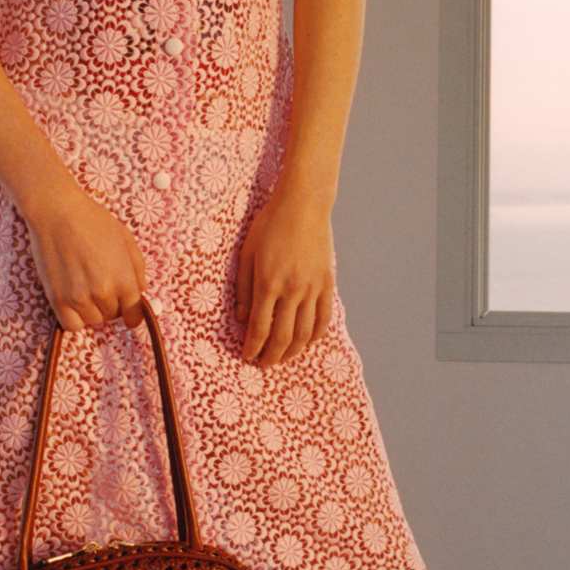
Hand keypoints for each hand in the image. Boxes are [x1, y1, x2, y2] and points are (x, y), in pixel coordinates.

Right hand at [19, 187, 149, 330]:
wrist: (58, 212)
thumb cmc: (93, 221)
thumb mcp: (126, 240)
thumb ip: (137, 269)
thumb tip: (139, 292)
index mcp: (124, 279)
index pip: (134, 312)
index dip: (133, 314)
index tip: (129, 316)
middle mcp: (103, 292)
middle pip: (113, 315)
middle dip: (112, 305)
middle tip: (102, 287)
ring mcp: (79, 298)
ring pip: (93, 321)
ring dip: (93, 311)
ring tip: (87, 291)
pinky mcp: (57, 299)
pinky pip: (71, 325)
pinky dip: (75, 319)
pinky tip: (74, 302)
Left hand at [234, 182, 334, 366]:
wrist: (304, 205)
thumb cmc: (270, 224)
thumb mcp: (247, 253)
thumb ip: (243, 288)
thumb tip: (241, 319)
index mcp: (268, 283)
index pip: (259, 328)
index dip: (252, 347)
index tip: (247, 357)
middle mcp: (292, 290)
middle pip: (283, 336)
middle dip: (271, 356)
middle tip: (264, 364)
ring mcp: (313, 288)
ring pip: (305, 332)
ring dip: (293, 351)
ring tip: (283, 357)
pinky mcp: (327, 283)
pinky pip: (324, 317)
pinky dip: (316, 335)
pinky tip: (308, 341)